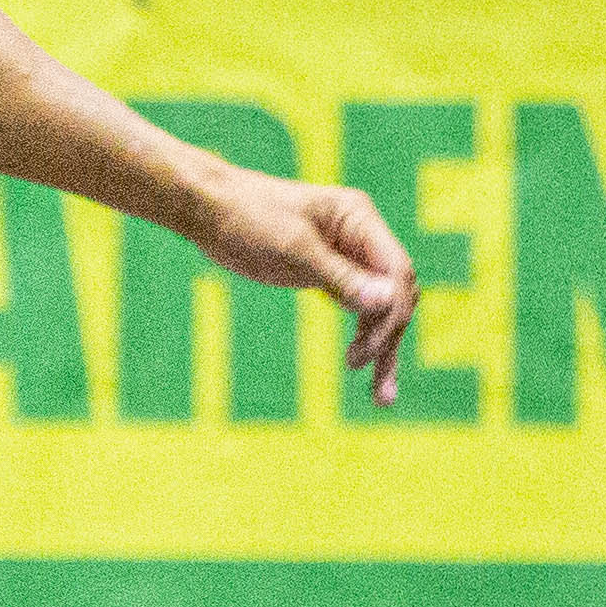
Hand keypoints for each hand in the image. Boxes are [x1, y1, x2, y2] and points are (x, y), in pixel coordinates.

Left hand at [189, 168, 419, 409]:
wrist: (208, 209)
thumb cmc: (248, 216)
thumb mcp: (293, 247)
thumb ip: (340, 275)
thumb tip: (388, 301)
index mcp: (359, 218)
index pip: (397, 270)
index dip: (390, 311)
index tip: (368, 349)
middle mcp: (361, 237)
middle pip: (395, 293)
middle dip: (387, 335)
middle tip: (358, 367)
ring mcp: (348, 257)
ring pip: (380, 307)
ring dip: (383, 346)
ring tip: (382, 397)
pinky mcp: (330, 276)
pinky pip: (358, 308)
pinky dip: (363, 336)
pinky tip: (362, 365)